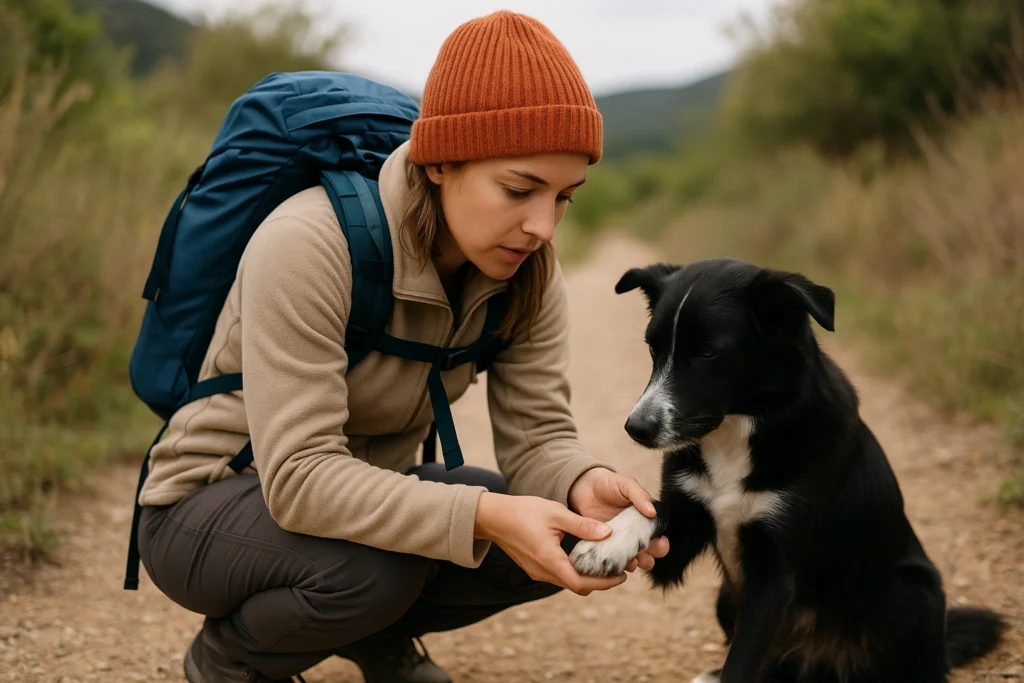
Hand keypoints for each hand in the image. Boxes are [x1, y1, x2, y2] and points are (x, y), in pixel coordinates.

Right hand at [474, 491, 628, 595]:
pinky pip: (559, 575)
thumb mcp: (556, 514)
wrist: (493, 516)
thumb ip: (582, 525)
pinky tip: (583, 558)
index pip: (581, 584)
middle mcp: (543, 572)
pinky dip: (574, 571)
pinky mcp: (534, 567)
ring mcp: (537, 571)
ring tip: (605, 563)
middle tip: (618, 571)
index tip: (621, 576)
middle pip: (577, 587)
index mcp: (550, 561)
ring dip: (587, 577)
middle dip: (600, 582)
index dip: (604, 583)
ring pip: (568, 582)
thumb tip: (608, 533)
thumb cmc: (523, 512)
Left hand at [567, 468, 668, 572]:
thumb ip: (640, 495)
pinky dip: (613, 565)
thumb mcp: (626, 484)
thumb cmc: (609, 485)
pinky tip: (613, 561)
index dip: (661, 545)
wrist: (583, 487)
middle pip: (648, 556)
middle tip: (644, 553)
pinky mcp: (602, 549)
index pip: (658, 539)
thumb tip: (653, 512)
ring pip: (631, 562)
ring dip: (633, 564)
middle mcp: (633, 537)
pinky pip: (610, 562)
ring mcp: (617, 545)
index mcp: (644, 522)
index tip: (660, 543)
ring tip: (630, 560)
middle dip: (649, 559)